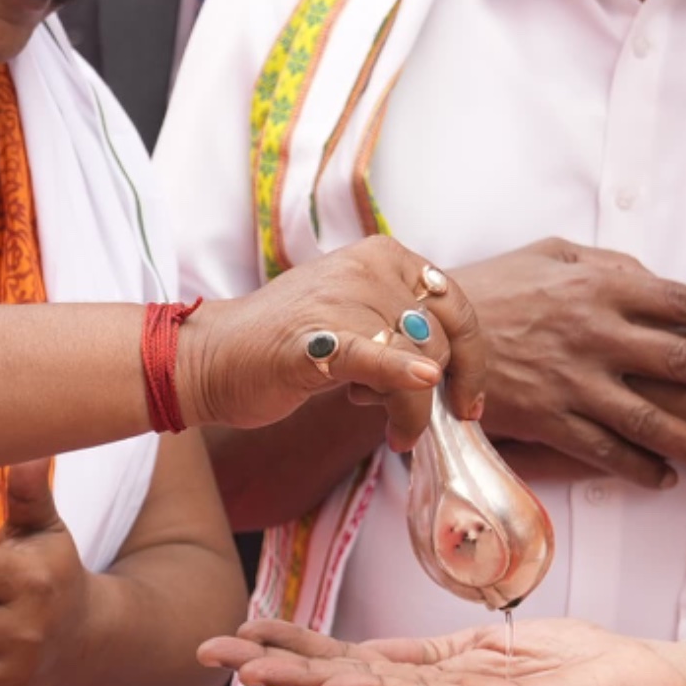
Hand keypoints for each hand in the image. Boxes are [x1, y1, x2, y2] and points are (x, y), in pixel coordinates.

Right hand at [177, 239, 488, 450]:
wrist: (212, 358)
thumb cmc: (286, 344)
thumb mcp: (353, 315)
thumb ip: (399, 323)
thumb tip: (451, 367)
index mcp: (381, 255)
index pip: (455, 304)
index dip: (473, 357)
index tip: (467, 401)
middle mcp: (366, 268)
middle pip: (440, 337)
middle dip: (447, 389)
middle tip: (429, 425)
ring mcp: (340, 301)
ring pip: (415, 359)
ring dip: (412, 410)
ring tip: (392, 431)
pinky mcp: (314, 341)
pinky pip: (372, 355)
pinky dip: (401, 372)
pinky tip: (422, 382)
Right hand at [449, 237, 685, 487]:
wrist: (425, 331)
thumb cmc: (490, 286)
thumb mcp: (549, 253)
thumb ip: (606, 265)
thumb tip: (651, 278)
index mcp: (601, 285)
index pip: (683, 301)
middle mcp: (597, 334)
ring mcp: (575, 381)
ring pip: (654, 419)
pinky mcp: (548, 420)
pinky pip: (605, 452)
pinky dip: (639, 469)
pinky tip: (664, 479)